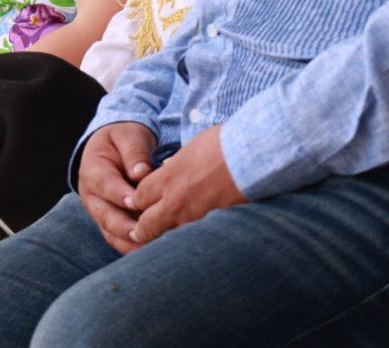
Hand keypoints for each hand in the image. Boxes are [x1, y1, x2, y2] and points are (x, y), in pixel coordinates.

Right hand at [76, 122, 156, 254]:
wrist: (118, 147)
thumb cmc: (124, 140)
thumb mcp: (128, 136)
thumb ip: (134, 152)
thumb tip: (141, 173)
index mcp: (92, 170)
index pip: (104, 185)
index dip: (118, 194)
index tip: (135, 200)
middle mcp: (92, 195)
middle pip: (105, 215)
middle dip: (124, 226)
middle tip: (144, 231)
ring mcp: (100, 212)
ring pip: (111, 233)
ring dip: (130, 241)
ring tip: (151, 243)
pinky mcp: (112, 224)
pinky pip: (119, 240)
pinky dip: (133, 247)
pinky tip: (152, 248)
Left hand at [128, 125, 244, 245]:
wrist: (250, 158)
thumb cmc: (223, 145)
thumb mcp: (192, 148)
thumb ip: (176, 163)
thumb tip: (169, 166)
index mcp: (168, 178)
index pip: (140, 197)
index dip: (138, 201)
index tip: (138, 203)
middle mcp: (175, 201)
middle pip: (147, 225)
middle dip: (142, 229)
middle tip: (139, 233)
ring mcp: (194, 218)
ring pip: (169, 237)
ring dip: (165, 238)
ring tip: (162, 243)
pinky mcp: (212, 227)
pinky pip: (193, 239)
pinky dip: (189, 241)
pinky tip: (190, 244)